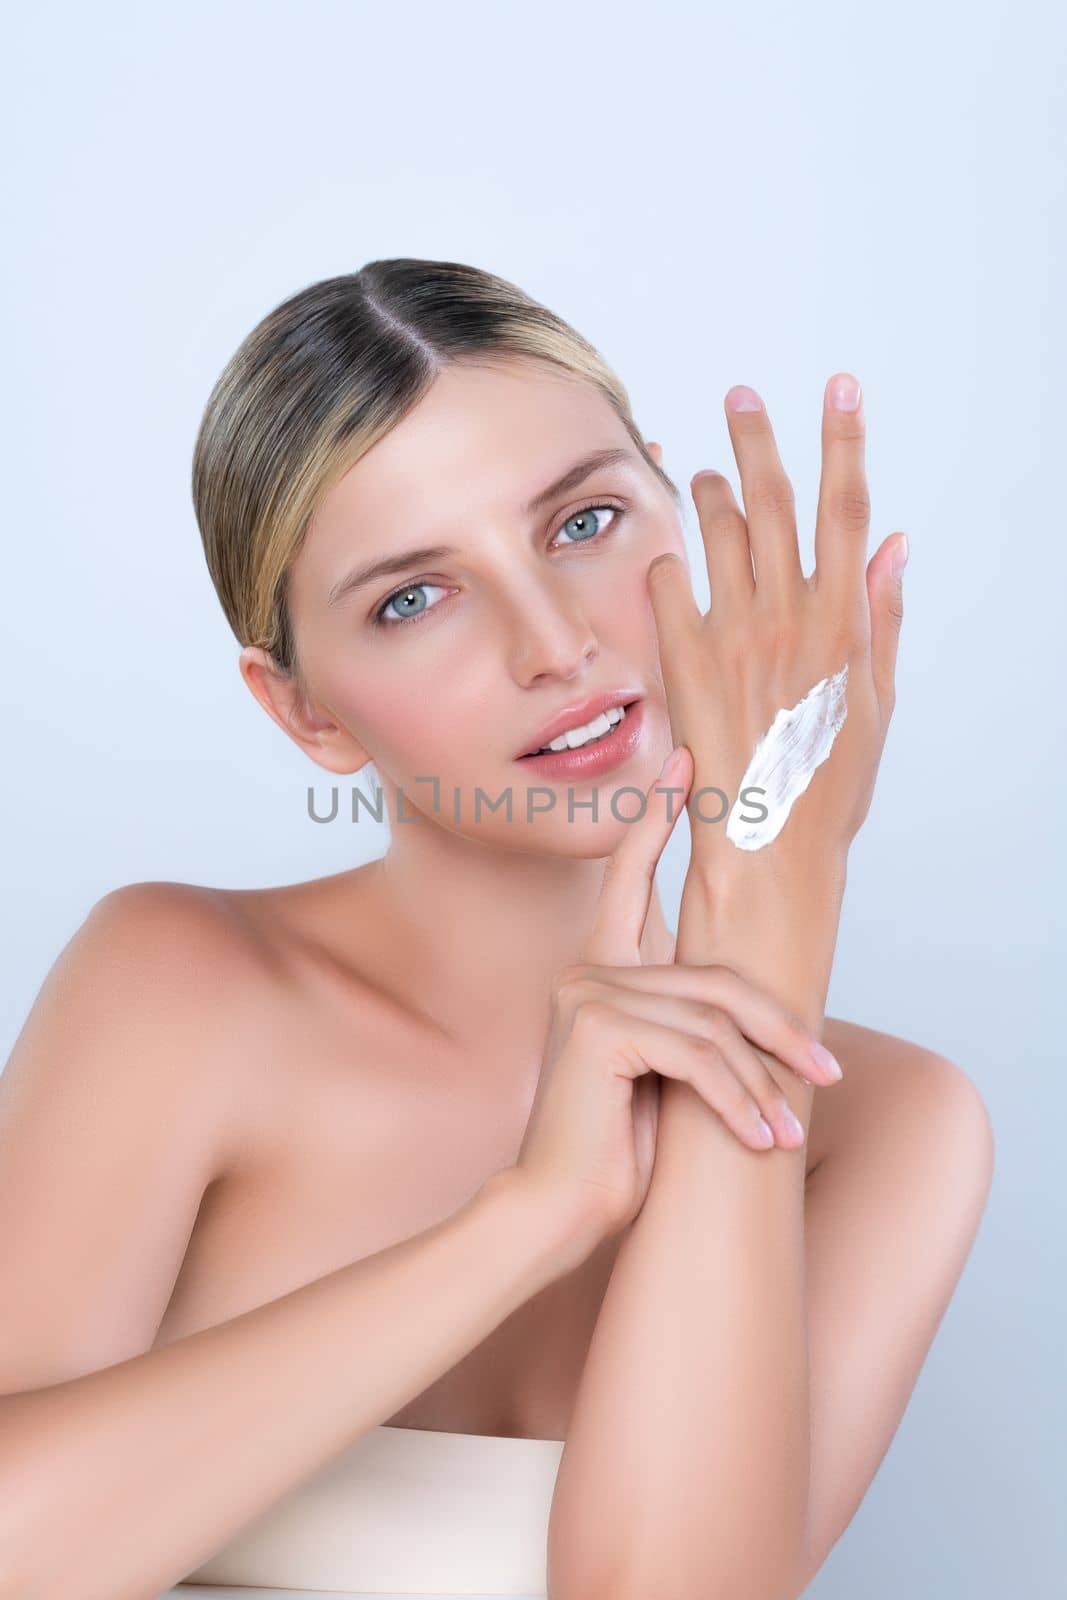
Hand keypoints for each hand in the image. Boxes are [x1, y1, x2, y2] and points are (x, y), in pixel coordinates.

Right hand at [510, 746, 842, 1259]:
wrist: (557, 1210)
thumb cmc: (610, 1150)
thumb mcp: (662, 1077)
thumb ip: (689, 1028)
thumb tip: (758, 1011)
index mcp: (596, 970)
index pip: (628, 876)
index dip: (657, 817)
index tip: (687, 760)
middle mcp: (585, 968)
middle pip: (715, 977)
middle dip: (779, 1028)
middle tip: (825, 1071)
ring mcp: (586, 990)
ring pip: (714, 1024)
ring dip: (762, 1087)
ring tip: (787, 1135)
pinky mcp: (597, 1026)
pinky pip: (698, 1055)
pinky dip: (738, 1103)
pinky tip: (759, 1143)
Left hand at [645, 373, 905, 879]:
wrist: (770, 846)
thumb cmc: (829, 783)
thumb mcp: (875, 700)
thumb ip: (882, 616)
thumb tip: (895, 543)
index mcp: (843, 621)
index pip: (845, 509)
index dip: (845, 442)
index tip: (840, 389)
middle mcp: (789, 617)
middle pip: (775, 502)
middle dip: (759, 439)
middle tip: (742, 396)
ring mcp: (733, 636)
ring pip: (719, 535)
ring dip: (710, 493)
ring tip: (704, 471)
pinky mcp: (686, 663)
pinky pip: (669, 588)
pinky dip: (669, 563)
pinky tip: (667, 556)